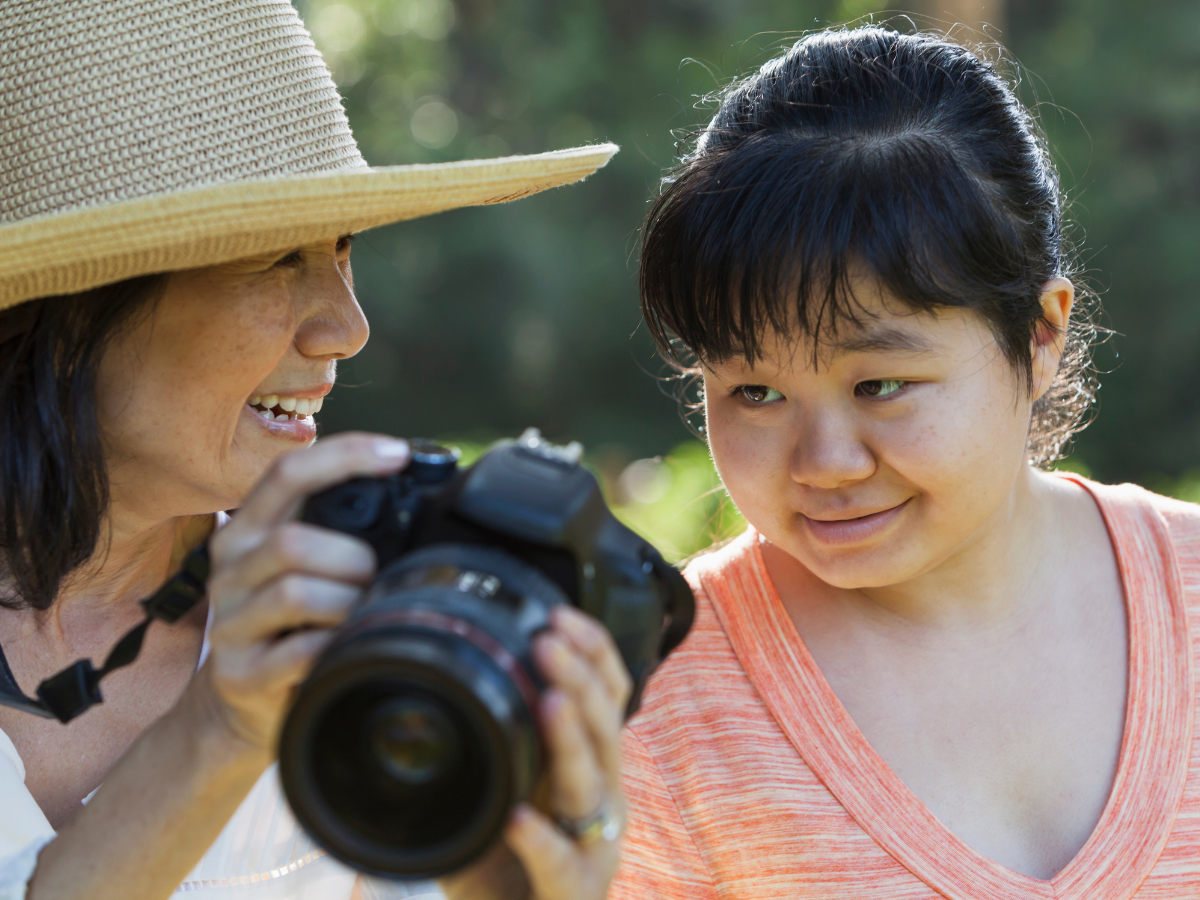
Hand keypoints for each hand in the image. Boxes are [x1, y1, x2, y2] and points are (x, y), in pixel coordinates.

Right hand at [195, 432, 410, 752]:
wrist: (241, 700)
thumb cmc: (290, 622)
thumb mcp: (303, 566)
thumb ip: (337, 530)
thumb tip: (414, 494)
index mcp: (248, 530)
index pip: (288, 474)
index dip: (345, 456)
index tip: (398, 454)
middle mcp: (230, 569)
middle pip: (293, 542)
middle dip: (354, 558)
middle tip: (376, 578)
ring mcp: (230, 622)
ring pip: (295, 592)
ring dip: (347, 602)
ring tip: (363, 612)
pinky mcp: (239, 672)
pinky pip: (298, 650)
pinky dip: (335, 644)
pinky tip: (345, 645)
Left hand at [440, 605, 631, 899]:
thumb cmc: (506, 860)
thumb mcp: (499, 787)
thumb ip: (488, 741)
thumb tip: (437, 676)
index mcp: (588, 764)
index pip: (607, 696)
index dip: (592, 651)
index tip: (558, 614)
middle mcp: (602, 799)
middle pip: (605, 727)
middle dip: (580, 678)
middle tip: (549, 640)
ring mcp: (594, 848)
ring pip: (593, 786)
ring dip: (571, 740)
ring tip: (550, 702)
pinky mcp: (575, 895)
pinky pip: (563, 867)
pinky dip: (542, 841)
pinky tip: (519, 817)